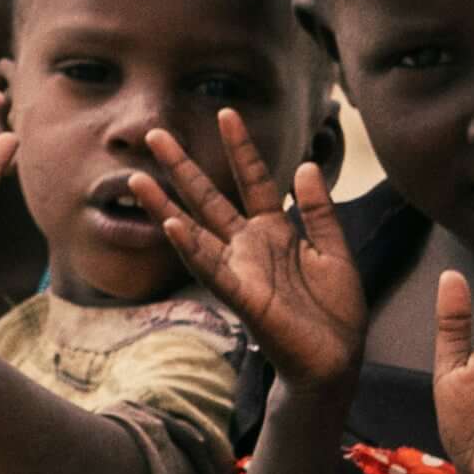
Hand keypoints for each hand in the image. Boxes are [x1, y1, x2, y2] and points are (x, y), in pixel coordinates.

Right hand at [145, 111, 368, 387]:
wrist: (336, 360)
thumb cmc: (333, 311)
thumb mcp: (334, 251)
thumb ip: (319, 210)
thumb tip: (306, 165)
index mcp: (274, 232)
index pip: (253, 180)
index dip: (241, 148)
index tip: (227, 112)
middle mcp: (249, 247)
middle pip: (209, 199)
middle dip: (183, 167)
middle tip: (154, 134)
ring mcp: (240, 271)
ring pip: (195, 231)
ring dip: (166, 206)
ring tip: (137, 177)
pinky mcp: (242, 298)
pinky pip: (211, 269)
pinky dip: (190, 248)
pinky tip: (170, 225)